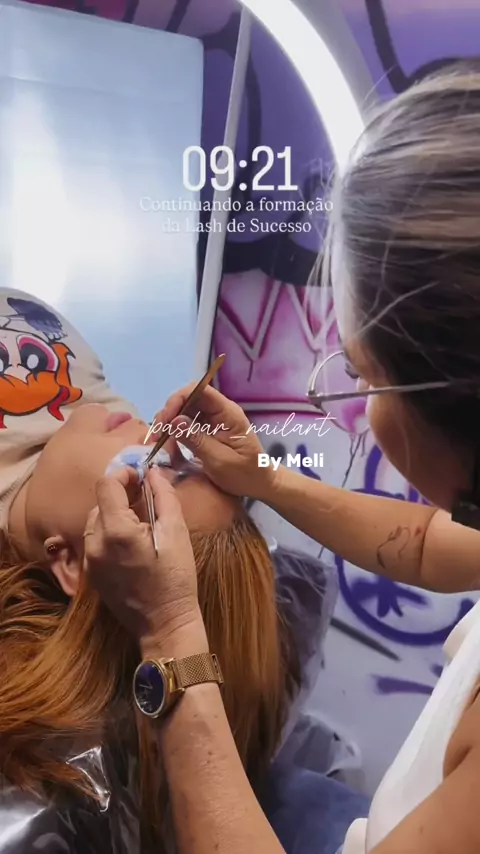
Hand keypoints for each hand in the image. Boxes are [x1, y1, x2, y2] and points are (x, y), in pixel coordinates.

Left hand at [83, 466, 200, 647]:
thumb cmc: (176, 578)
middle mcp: (95, 543)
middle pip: (100, 502)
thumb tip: (154, 472)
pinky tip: (130, 543)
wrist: (164, 624)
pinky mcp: (91, 574)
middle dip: (120, 495)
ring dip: (114, 514)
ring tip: (139, 521)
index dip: (123, 474)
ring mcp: (89, 560)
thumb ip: (164, 496)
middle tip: (144, 497)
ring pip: (95, 521)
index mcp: (116, 530)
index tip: (140, 476)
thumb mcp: (177, 533)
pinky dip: (109, 533)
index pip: (106, 485)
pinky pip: (95, 541)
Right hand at [155, 384, 276, 500]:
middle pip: (187, 399)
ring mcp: (212, 420)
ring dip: (168, 425)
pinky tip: (167, 447)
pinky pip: (185, 424)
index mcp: (227, 413)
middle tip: (155, 436)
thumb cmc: (245, 474)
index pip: (199, 391)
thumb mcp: (219, 461)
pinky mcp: (206, 430)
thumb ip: (197, 440)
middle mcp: (219, 411)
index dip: (178, 400)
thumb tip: (174, 421)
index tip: (164, 421)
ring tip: (158, 443)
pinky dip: (173, 434)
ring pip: (183, 411)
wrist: (259, 484)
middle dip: (168, 414)